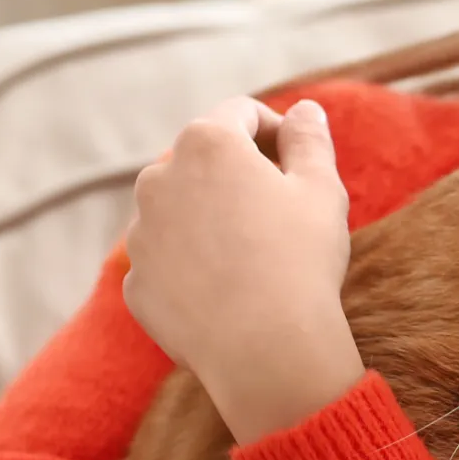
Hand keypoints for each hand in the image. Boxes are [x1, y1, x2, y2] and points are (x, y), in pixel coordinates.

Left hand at [123, 97, 362, 444]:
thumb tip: (304, 110)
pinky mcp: (136, 282)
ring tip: (255, 257)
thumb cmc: (300, 260)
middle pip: (203, 161)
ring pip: (180, 210)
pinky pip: (168, 260)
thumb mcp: (322, 188)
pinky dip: (193, 266)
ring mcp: (141, 233)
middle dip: (238, 176)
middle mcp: (158, 178)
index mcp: (207, 143)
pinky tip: (230, 291)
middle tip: (281, 214)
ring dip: (211, 219)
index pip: (241, 113)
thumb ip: (310, 138)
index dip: (277, 131)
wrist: (265, 349)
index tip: (299, 162)